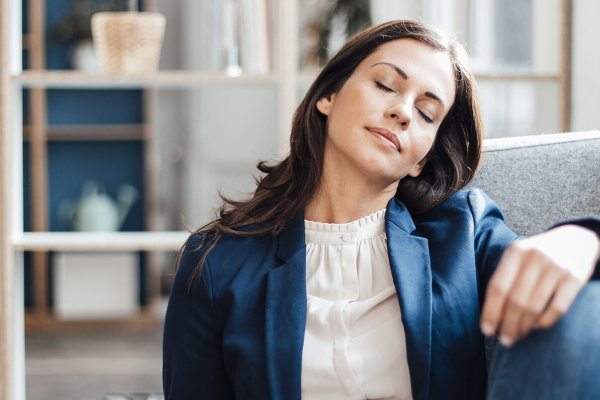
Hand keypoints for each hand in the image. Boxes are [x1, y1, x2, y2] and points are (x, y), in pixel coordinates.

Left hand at [480, 225, 598, 345]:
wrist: (576, 239)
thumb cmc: (538, 254)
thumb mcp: (518, 256)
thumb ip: (505, 278)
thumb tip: (490, 314)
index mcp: (515, 251)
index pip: (497, 287)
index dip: (490, 311)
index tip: (486, 330)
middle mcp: (534, 257)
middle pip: (515, 300)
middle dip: (507, 325)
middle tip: (504, 340)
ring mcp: (556, 267)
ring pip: (534, 307)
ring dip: (523, 327)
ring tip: (517, 336)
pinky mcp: (574, 278)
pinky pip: (556, 309)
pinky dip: (544, 322)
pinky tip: (536, 326)